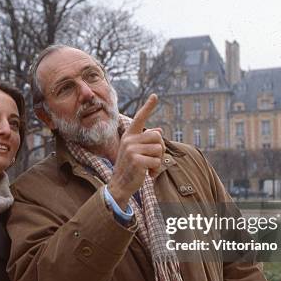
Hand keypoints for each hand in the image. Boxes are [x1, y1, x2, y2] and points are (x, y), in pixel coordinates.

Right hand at [108, 94, 164, 209]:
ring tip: (148, 168)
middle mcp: (129, 140)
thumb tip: (159, 129)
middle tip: (153, 160)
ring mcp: (131, 149)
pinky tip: (148, 174)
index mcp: (129, 135)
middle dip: (160, 149)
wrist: (119, 185)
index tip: (155, 96)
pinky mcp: (136, 160)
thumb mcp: (137, 152)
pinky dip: (156, 170)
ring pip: (159, 149)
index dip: (148, 107)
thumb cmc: (131, 168)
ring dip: (158, 161)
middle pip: (158, 136)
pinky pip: (157, 161)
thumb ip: (147, 141)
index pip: (140, 118)